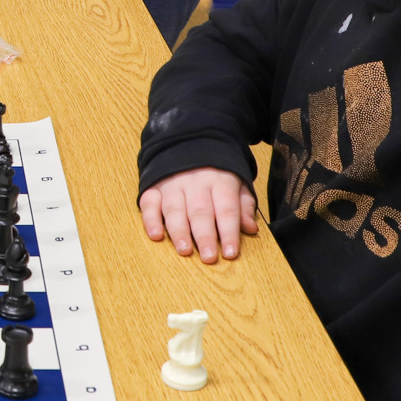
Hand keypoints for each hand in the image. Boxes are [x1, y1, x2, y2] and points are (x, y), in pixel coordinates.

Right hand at [139, 166, 257, 262]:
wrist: (188, 143)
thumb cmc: (216, 172)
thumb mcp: (238, 182)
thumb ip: (244, 206)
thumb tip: (250, 229)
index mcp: (220, 181)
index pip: (226, 209)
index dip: (229, 232)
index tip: (230, 253)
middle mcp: (195, 182)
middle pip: (200, 211)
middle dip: (205, 236)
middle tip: (209, 257)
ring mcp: (172, 185)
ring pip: (175, 209)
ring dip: (179, 232)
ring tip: (185, 250)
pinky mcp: (154, 188)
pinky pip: (149, 204)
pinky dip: (150, 220)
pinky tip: (156, 235)